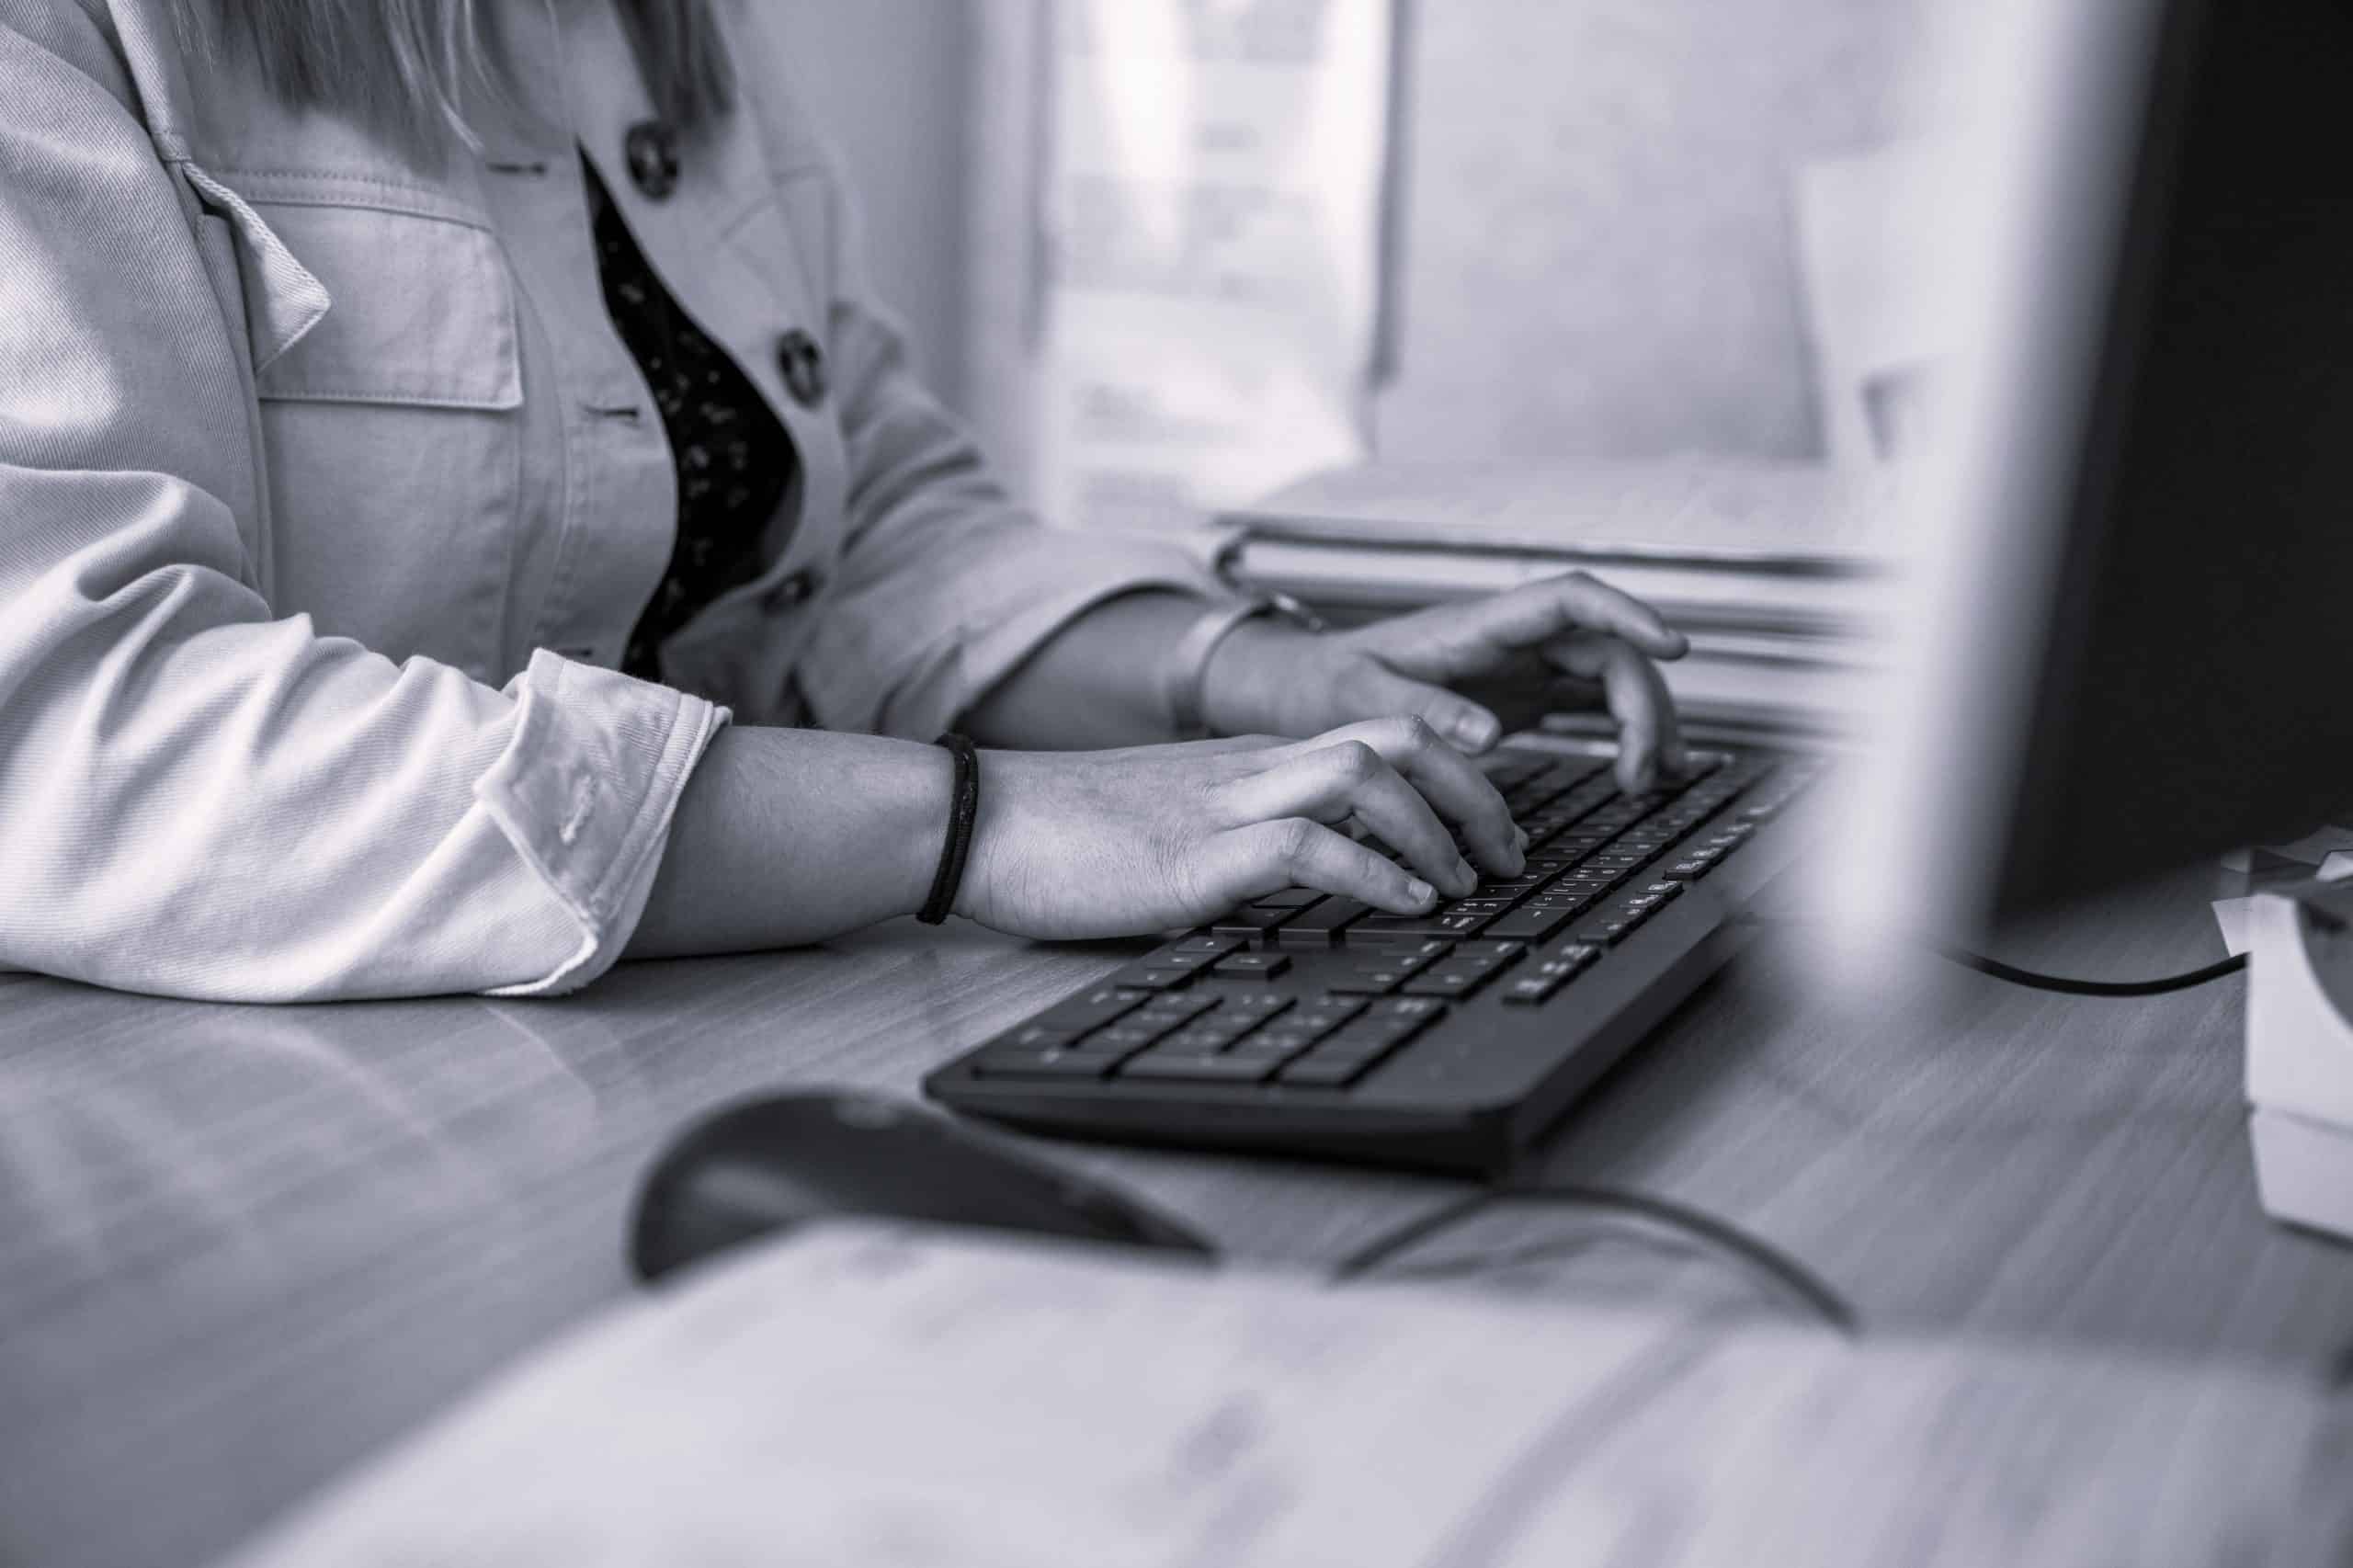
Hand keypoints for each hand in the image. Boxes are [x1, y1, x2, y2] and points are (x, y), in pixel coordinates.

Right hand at [956, 718, 1527, 939]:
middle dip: (1475, 794)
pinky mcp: (1193, 855)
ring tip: (1466, 886)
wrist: (975, 820)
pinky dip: (1374, 872)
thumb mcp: (1178, 824)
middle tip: (1508, 857)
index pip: (1382, 732)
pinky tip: (1407, 906)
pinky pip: (1307, 843)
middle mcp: (1252, 766)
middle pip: (1400, 738)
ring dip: (1437, 831)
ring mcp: (1225, 803)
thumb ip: (1244, 835)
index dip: (1457, 773)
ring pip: (1369, 773)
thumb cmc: (1065, 833)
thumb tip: (1310, 875)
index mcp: (1252, 758)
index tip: (1493, 827)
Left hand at [1199, 574, 1691, 793]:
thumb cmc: (1329, 686)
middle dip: (1643, 703)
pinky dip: (1624, 735)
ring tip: (1652, 783)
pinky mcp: (1525, 696)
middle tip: (1643, 776)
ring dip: (1645, 722)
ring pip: (1611, 677)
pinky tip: (1640, 776)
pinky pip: (1592, 706)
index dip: (1627, 614)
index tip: (1673, 646)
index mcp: (1479, 625)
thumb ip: (1424, 711)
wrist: (1306, 688)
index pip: (1570, 598)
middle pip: (1607, 649)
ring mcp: (1524, 665)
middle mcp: (1513, 638)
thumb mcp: (1362, 700)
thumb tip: (1490, 735)